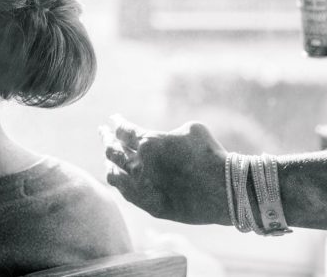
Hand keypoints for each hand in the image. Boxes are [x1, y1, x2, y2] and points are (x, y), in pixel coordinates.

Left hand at [101, 116, 229, 225]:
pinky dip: (120, 182)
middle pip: (112, 150)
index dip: (117, 123)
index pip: (124, 130)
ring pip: (113, 174)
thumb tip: (166, 138)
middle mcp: (139, 165)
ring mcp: (142, 188)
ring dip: (109, 163)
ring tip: (108, 158)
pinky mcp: (149, 206)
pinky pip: (126, 193)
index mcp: (148, 142)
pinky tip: (121, 179)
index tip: (113, 120)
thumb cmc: (210, 154)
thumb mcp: (192, 128)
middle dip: (106, 139)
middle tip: (102, 132)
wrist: (223, 190)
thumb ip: (171, 131)